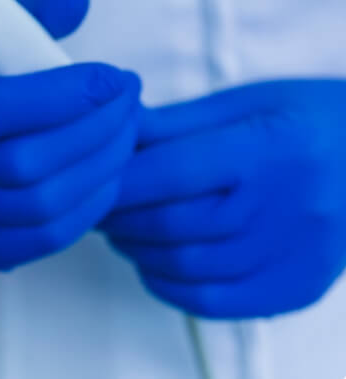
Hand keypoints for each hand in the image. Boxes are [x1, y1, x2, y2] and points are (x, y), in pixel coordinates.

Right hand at [0, 0, 140, 271]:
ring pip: (41, 207)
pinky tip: (105, 176)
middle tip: (131, 103)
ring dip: (100, 170)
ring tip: (126, 135)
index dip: (66, 95)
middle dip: (97, 131)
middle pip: (26, 164)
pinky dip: (86, 208)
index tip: (115, 77)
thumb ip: (26, 10)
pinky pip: (41, 240)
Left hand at [101, 80, 345, 317]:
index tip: (94, 177)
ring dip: (137, 250)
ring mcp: (295, 255)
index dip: (119, 179)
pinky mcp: (298, 288)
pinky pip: (216, 302)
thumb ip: (176, 123)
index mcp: (269, 148)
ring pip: (185, 267)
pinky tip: (154, 264)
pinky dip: (169, 286)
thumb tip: (116, 132)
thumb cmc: (309, 117)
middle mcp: (286, 207)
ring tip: (122, 230)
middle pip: (171, 224)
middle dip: (118, 216)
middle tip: (100, 204)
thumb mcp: (245, 102)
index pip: (170, 172)